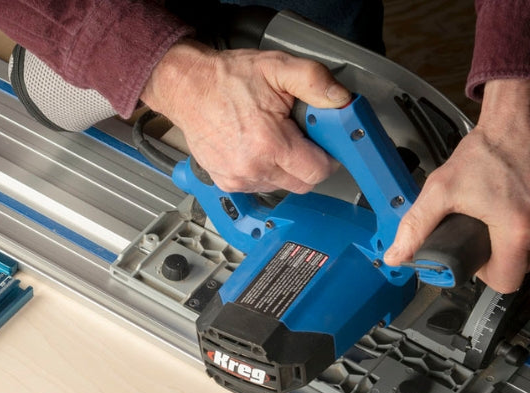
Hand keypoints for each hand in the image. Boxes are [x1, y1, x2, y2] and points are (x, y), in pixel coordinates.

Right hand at [140, 39, 350, 192]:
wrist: (189, 89)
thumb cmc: (228, 79)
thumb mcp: (277, 67)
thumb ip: (314, 81)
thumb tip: (340, 100)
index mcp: (270, 144)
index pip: (316, 172)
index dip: (328, 159)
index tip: (326, 146)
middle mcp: (253, 168)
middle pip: (300, 185)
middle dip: (308, 165)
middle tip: (301, 139)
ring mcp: (238, 179)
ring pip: (280, 187)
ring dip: (285, 168)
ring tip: (274, 139)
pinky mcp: (227, 183)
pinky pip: (259, 187)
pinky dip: (265, 172)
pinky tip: (257, 149)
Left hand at [384, 79, 529, 292]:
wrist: (529, 107)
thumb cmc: (490, 145)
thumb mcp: (442, 188)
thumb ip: (416, 226)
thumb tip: (396, 256)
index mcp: (519, 229)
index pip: (505, 282)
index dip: (486, 274)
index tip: (477, 256)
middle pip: (523, 265)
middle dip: (503, 254)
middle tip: (486, 230)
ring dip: (524, 236)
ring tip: (506, 211)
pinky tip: (527, 200)